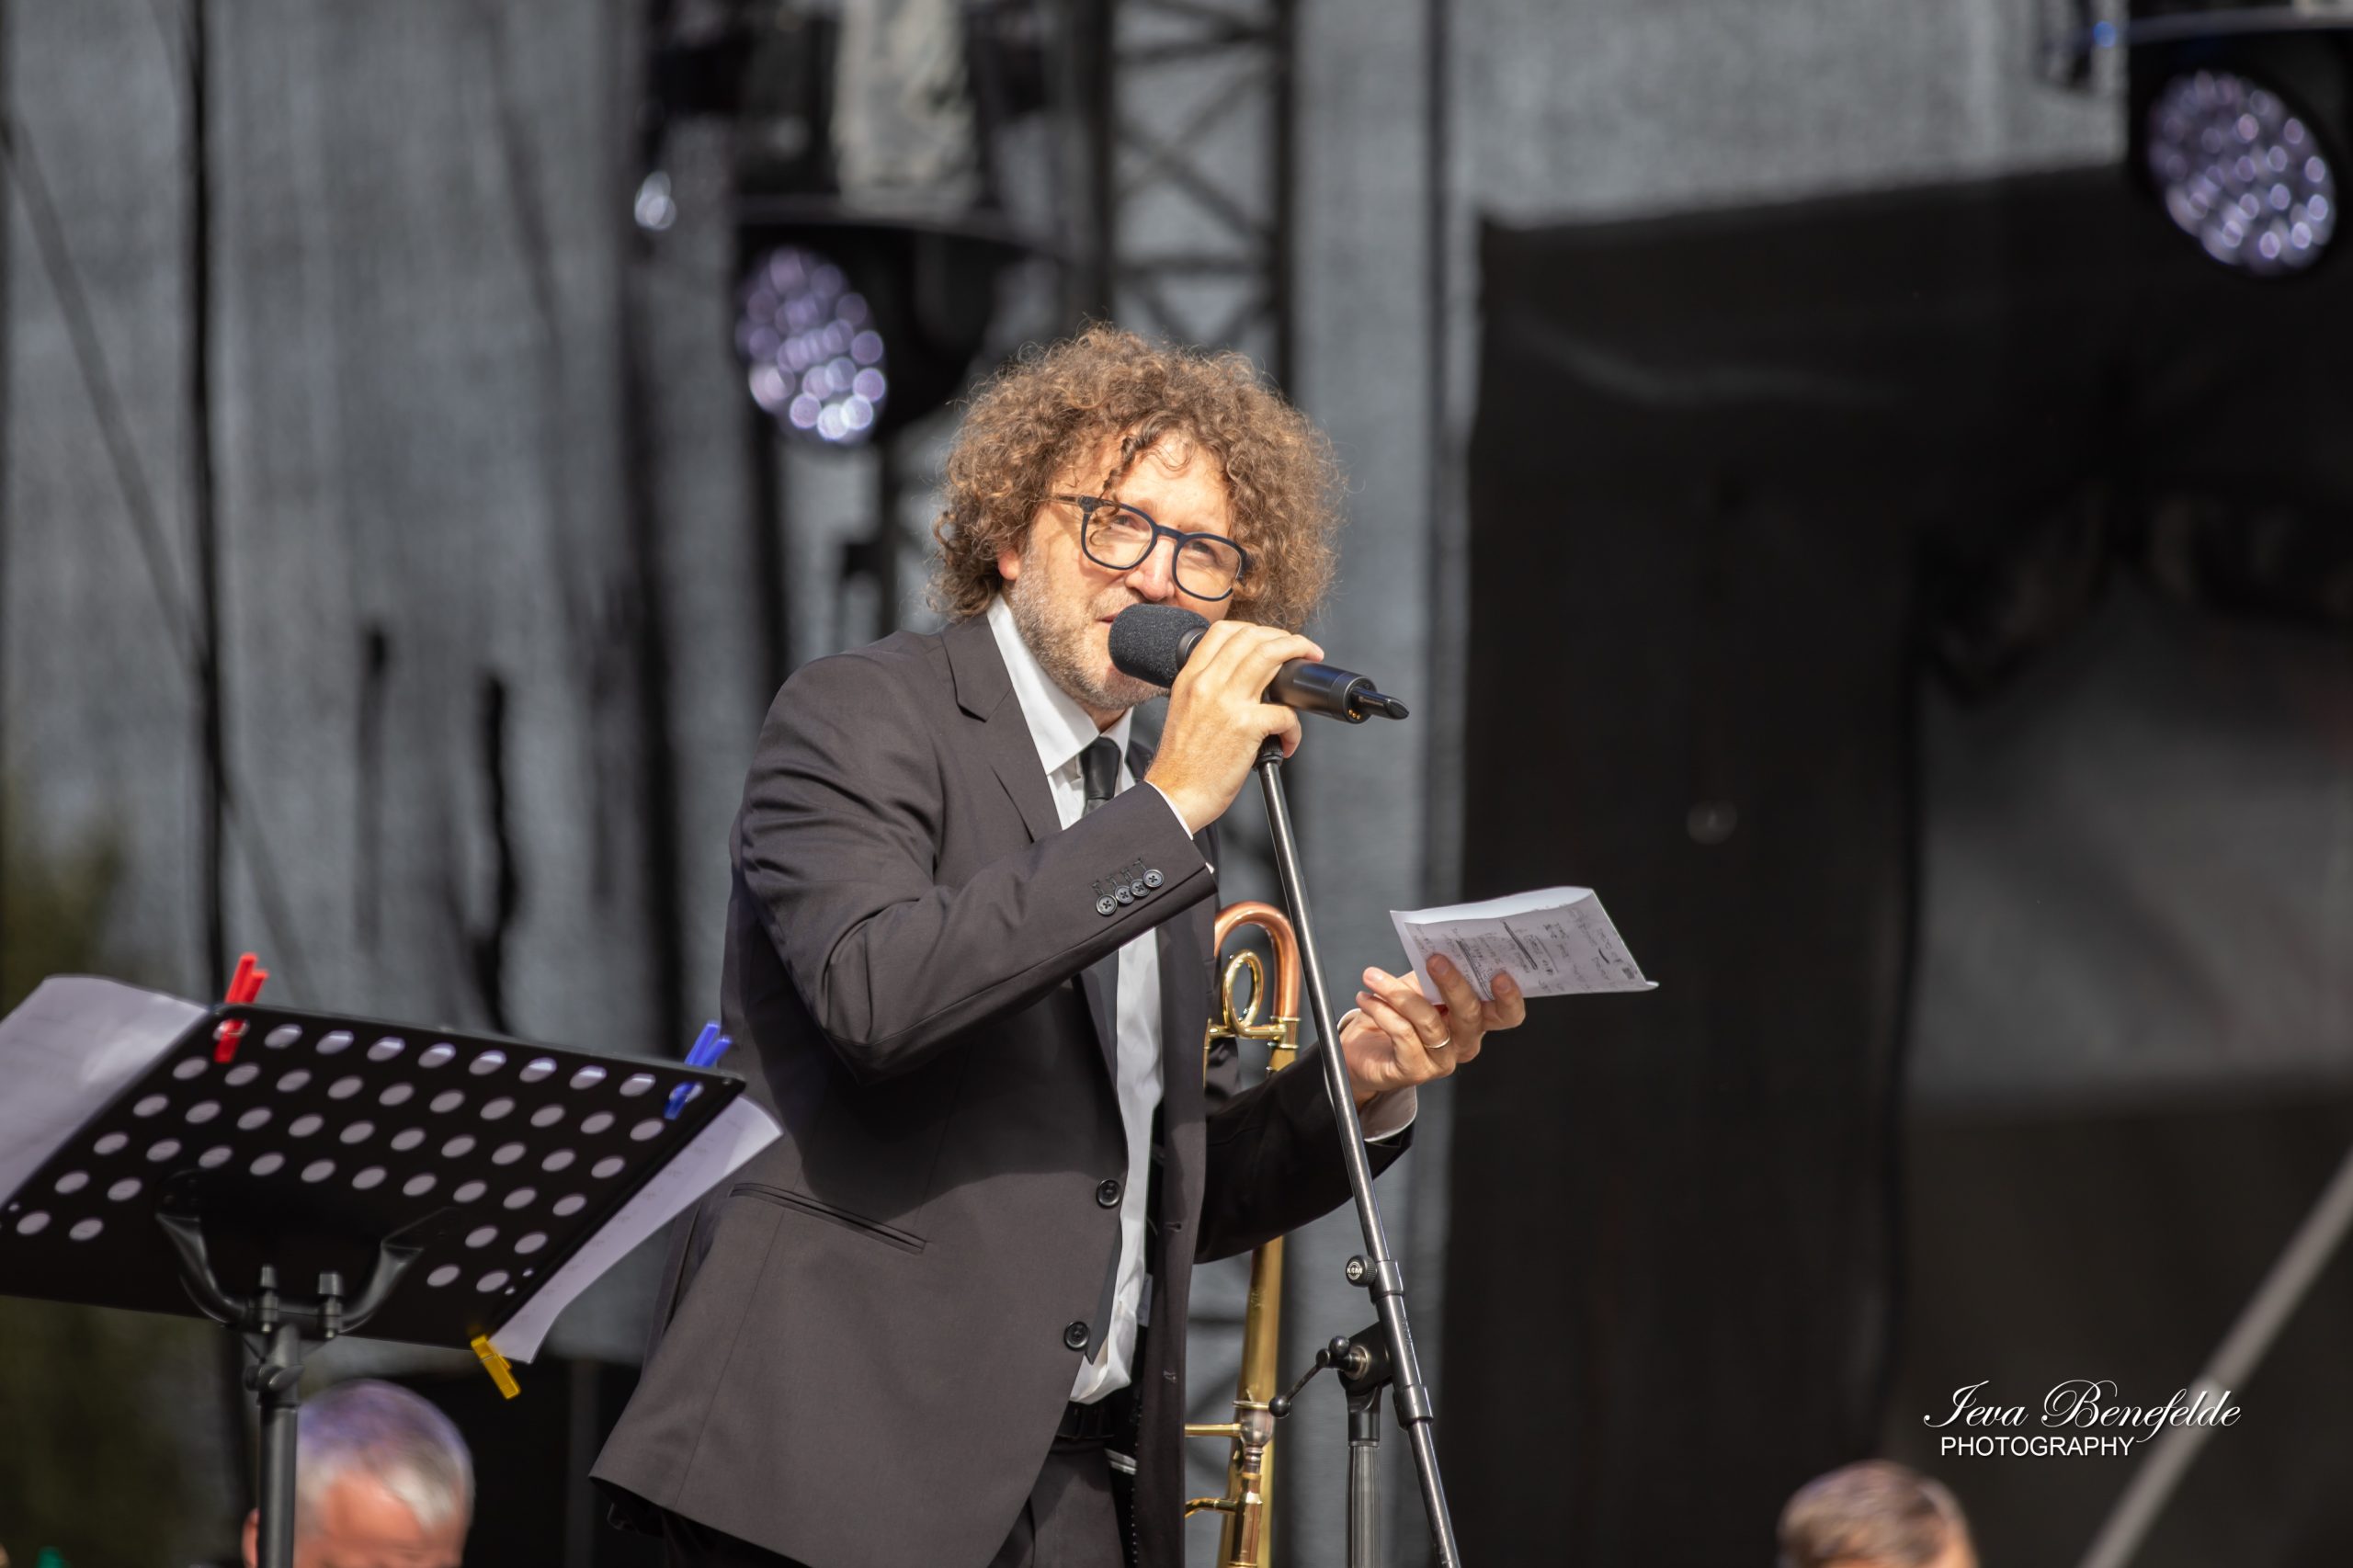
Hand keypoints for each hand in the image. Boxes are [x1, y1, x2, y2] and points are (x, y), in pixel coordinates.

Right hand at [1143, 621, 1323, 827]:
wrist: (1174, 794)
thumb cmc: (1181, 762)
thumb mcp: (1184, 710)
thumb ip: (1208, 690)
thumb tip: (1245, 682)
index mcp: (1190, 678)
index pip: (1222, 632)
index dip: (1255, 629)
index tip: (1271, 639)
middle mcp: (1207, 684)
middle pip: (1252, 638)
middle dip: (1285, 638)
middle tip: (1301, 649)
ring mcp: (1227, 703)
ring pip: (1270, 657)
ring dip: (1298, 654)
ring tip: (1308, 664)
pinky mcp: (1245, 727)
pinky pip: (1285, 712)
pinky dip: (1295, 728)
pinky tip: (1288, 741)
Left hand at [1338, 955, 1524, 1104]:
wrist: (1361, 1048)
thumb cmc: (1395, 1014)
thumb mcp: (1418, 987)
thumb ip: (1434, 973)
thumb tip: (1440, 948)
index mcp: (1474, 1020)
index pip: (1506, 1016)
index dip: (1509, 999)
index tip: (1499, 974)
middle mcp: (1464, 1043)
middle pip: (1470, 1015)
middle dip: (1453, 983)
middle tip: (1434, 960)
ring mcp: (1442, 1061)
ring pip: (1429, 1022)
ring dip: (1399, 994)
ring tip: (1374, 976)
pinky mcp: (1415, 1071)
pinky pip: (1403, 1034)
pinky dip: (1382, 1011)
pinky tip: (1367, 999)